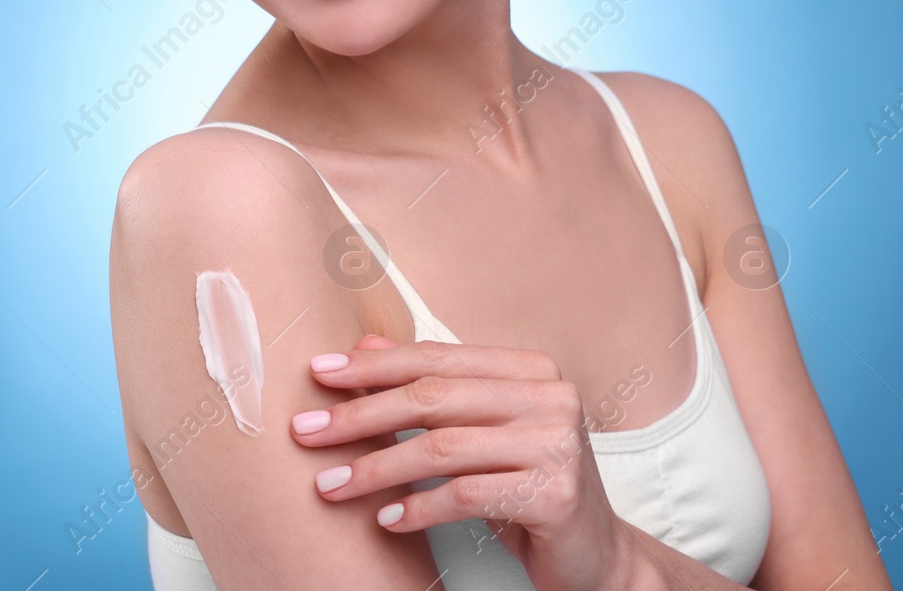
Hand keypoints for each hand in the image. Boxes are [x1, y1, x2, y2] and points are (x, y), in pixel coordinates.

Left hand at [288, 334, 638, 590]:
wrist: (596, 556)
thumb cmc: (528, 486)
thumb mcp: (478, 430)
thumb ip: (432, 386)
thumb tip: (365, 345)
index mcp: (530, 369)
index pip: (436, 357)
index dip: (372, 364)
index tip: (318, 373)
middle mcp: (550, 397)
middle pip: (432, 398)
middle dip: (360, 415)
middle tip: (306, 432)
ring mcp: (557, 444)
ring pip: (441, 448)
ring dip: (375, 468)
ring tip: (331, 485)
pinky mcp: (557, 494)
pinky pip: (465, 495)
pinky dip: (417, 508)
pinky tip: (386, 518)